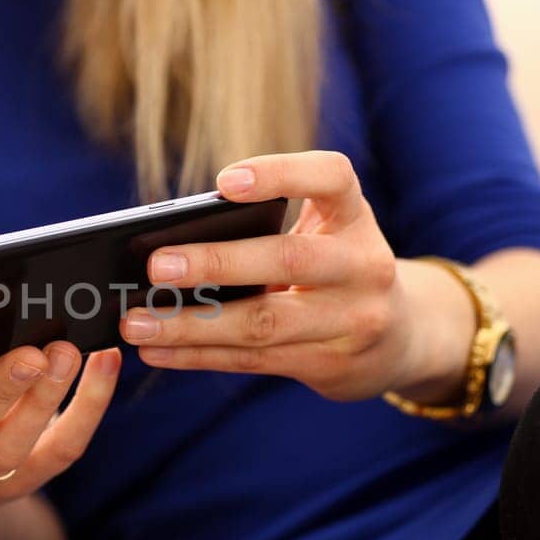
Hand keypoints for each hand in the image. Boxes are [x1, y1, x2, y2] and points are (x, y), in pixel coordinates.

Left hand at [119, 150, 464, 401]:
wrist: (403, 336)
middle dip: (218, 263)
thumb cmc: (334, 269)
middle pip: (290, 259)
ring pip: (263, 324)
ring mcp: (354, 321)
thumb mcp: (323, 235)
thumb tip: (167, 243)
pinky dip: (198, 355)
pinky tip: (157, 350)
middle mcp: (364, 265)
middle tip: (156, 266)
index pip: (332, 178)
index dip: (281, 174)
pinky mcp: (332, 365)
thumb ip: (267, 230)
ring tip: (136, 322)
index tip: (225, 182)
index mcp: (354, 217)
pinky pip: (253, 361)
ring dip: (191, 324)